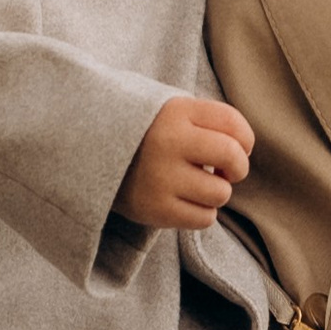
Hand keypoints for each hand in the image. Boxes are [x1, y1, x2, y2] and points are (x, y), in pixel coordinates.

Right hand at [115, 96, 253, 231]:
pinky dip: (202, 212)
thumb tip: (243, 148)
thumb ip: (204, 121)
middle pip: (232, 156)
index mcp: (175, 111)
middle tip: (225, 171)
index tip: (237, 147)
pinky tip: (185, 201)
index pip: (233, 122)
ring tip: (197, 185)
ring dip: (216, 192)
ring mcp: (161, 177)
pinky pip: (204, 218)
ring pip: (220, 193)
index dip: (245, 139)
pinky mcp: (154, 209)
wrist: (85, 152)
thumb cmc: (141, 133)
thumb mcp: (167, 110)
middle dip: (238, 167)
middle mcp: (169, 142)